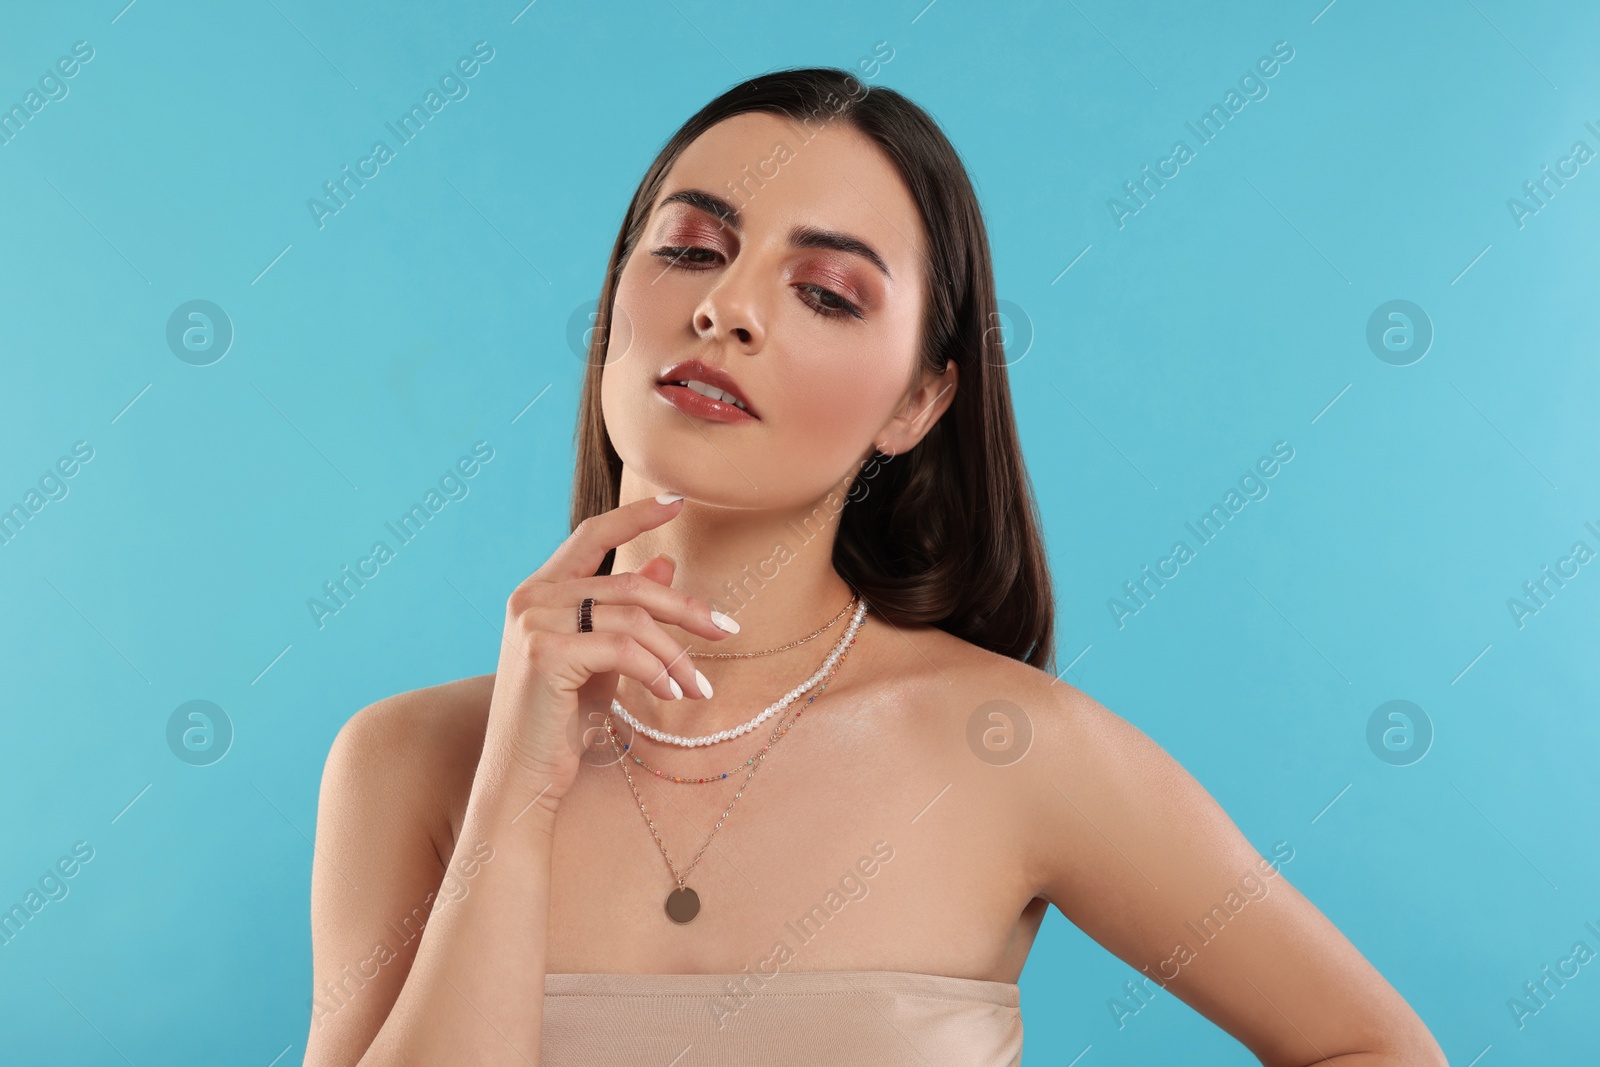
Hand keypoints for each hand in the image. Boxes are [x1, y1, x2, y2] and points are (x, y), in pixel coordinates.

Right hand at [481, 493, 736, 814]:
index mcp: (540, 591)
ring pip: (632, 617)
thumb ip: (627, 611)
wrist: (523, 777)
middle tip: (726, 630)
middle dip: (684, 607)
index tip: (677, 501)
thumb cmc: (562, 720)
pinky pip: (623, 648)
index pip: (591, 534)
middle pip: (629, 582)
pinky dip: (657, 671)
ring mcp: (534, 622)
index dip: (635, 516)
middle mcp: (532, 597)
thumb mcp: (603, 658)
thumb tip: (666, 563)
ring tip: (697, 688)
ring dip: (676, 654)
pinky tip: (672, 696)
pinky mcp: (545, 653)